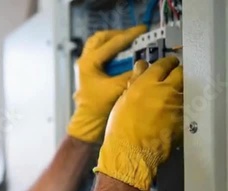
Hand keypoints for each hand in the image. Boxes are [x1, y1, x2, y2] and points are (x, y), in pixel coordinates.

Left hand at [67, 25, 146, 142]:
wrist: (88, 121)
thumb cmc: (98, 107)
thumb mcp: (118, 88)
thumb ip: (131, 74)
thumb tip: (145, 64)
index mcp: (89, 63)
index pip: (112, 43)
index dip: (130, 36)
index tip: (142, 30)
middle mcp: (84, 61)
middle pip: (101, 38)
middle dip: (118, 34)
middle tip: (134, 34)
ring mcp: (84, 66)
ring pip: (98, 44)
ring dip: (113, 41)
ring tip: (129, 41)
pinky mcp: (88, 71)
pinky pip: (99, 53)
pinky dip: (110, 50)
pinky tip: (122, 54)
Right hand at [94, 56, 183, 190]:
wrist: (130, 153)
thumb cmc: (121, 129)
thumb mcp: (123, 100)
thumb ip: (135, 81)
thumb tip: (141, 68)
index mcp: (148, 83)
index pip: (164, 64)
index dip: (166, 63)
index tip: (166, 64)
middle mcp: (166, 92)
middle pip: (180, 73)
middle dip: (176, 73)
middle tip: (171, 77)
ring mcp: (177, 106)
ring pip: (184, 90)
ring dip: (178, 91)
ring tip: (167, 99)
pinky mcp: (183, 120)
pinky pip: (184, 108)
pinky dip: (179, 108)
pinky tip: (169, 114)